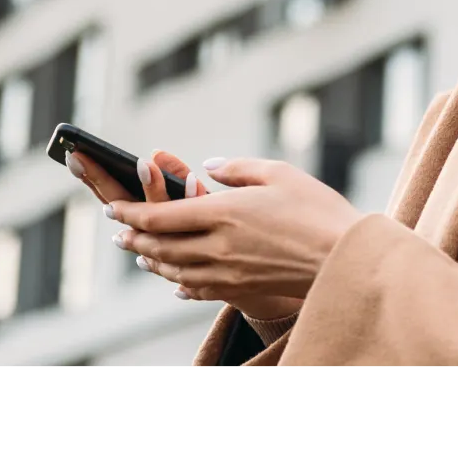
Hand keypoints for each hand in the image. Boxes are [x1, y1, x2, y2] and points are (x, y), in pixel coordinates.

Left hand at [65, 148, 301, 319]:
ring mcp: (229, 273)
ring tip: (141, 254)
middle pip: (161, 246)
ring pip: (175, 271)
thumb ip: (236, 168)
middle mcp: (218, 247)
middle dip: (135, 238)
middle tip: (119, 233)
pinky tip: (176, 284)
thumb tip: (207, 166)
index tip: (112, 210)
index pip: (160, 217)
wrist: (345, 261)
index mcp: (223, 213)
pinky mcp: (242, 290)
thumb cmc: (318, 211)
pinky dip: (180, 284)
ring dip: (153, 261)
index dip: (131, 214)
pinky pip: (199, 291)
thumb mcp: (278, 173)